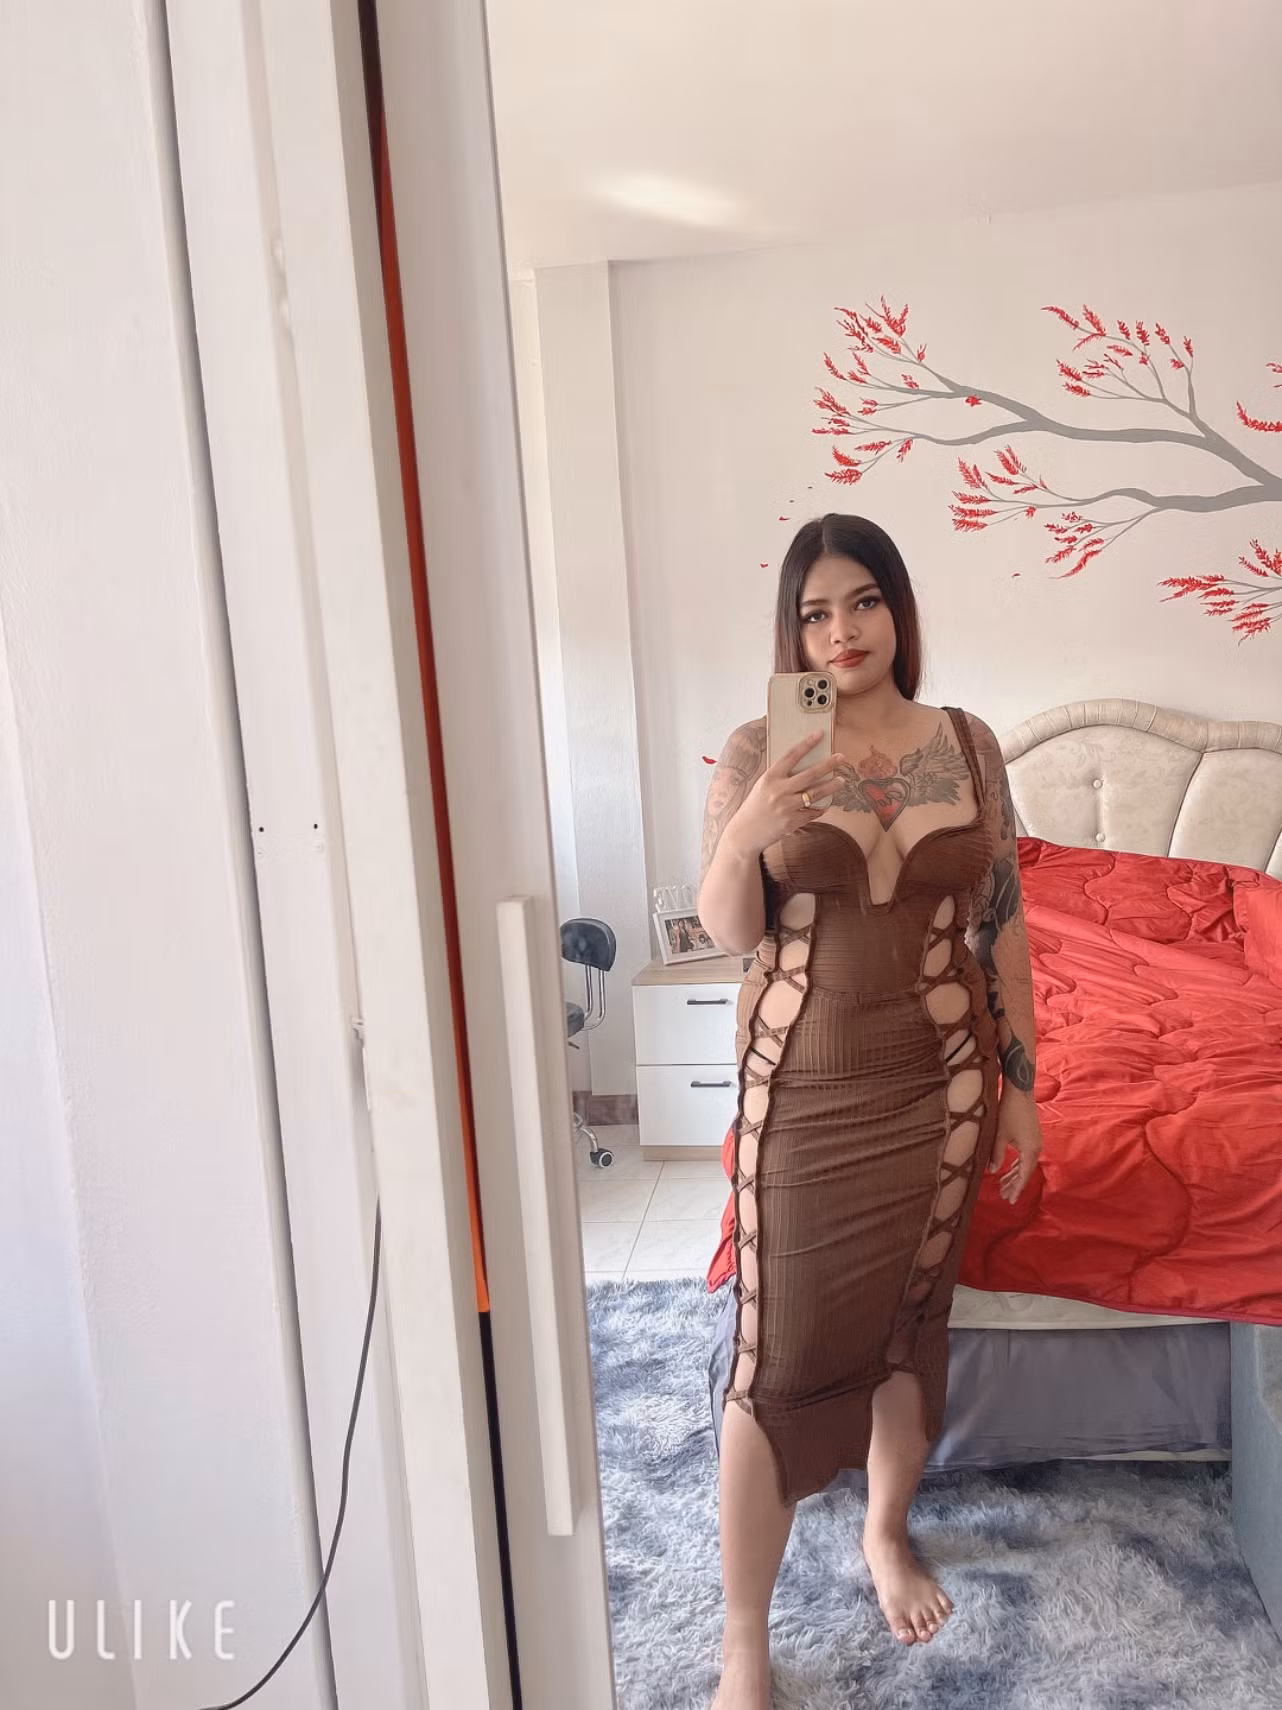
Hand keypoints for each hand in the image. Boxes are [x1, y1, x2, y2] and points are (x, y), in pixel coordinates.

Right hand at [724, 733, 843, 857]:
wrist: (745, 832)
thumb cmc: (755, 805)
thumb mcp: (763, 785)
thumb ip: (780, 776)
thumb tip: (803, 763)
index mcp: (770, 777)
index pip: (791, 755)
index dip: (806, 743)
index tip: (820, 734)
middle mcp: (778, 791)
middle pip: (809, 774)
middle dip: (828, 765)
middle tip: (842, 758)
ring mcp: (786, 807)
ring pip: (815, 794)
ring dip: (831, 786)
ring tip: (841, 780)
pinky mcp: (792, 822)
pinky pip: (812, 812)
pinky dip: (820, 808)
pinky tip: (825, 804)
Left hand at [987, 1087, 1042, 1203]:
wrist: (1019, 1090)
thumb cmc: (1009, 1111)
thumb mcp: (1000, 1135)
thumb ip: (996, 1154)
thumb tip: (992, 1171)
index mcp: (1030, 1150)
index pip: (1023, 1176)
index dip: (1016, 1189)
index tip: (1011, 1201)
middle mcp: (1036, 1148)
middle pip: (1025, 1172)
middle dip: (1014, 1185)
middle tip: (1004, 1196)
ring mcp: (1035, 1142)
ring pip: (1025, 1164)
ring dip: (1015, 1175)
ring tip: (1003, 1186)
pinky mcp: (1031, 1136)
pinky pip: (1025, 1156)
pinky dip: (1017, 1165)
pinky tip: (1009, 1170)